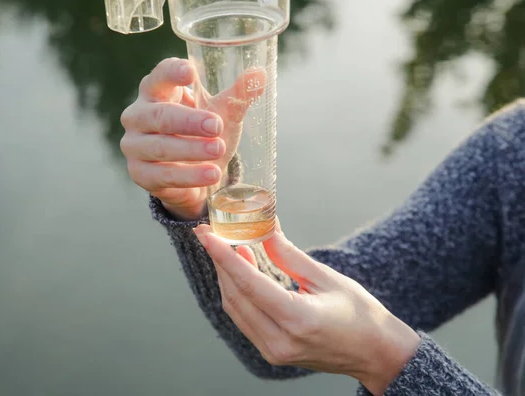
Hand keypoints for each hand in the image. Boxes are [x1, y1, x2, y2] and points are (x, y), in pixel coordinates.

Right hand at [120, 57, 265, 220]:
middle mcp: (138, 116)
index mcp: (156, 91)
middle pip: (159, 115)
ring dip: (192, 149)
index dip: (172, 73)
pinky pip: (163, 175)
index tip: (191, 72)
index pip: (160, 76)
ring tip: (219, 150)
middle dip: (189, 121)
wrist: (194, 175)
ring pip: (160, 147)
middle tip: (216, 126)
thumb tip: (260, 74)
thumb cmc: (202, 133)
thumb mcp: (222, 113)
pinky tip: (210, 174)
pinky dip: (189, 176)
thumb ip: (238, 95)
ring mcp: (135, 146)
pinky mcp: (140, 174)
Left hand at [193, 222, 420, 395]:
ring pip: (235, 309)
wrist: (376, 354)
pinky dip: (237, 293)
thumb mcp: (327, 278)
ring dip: (226, 277)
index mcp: (298, 320)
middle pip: (235, 296)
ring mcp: (274, 352)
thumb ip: (289, 255)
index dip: (223, 257)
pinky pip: (244, 319)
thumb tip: (265, 227)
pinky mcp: (272, 353)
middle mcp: (280, 341)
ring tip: (225, 247)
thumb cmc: (361, 315)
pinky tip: (240, 271)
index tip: (206, 235)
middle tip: (210, 234)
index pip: (249, 284)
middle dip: (219, 262)